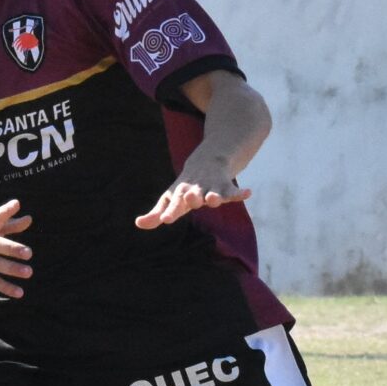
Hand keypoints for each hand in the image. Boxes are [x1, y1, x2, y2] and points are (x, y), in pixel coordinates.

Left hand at [135, 158, 250, 228]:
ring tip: (213, 200)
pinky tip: (247, 193)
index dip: (169, 211)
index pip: (173, 204)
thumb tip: (138, 224)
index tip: (165, 220)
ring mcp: (210, 188)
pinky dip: (240, 193)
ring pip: (213, 193)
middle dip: (191, 199)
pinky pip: (233, 191)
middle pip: (193, 196)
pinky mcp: (226, 187)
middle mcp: (195, 190)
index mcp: (179, 194)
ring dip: (214, 196)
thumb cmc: (185, 187)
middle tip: (189, 200)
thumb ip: (156, 213)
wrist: (207, 161)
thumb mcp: (170, 199)